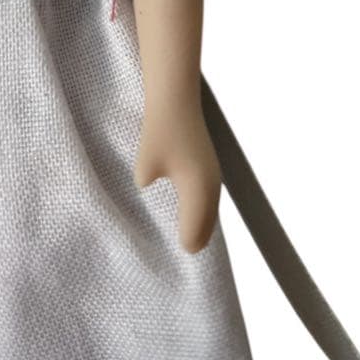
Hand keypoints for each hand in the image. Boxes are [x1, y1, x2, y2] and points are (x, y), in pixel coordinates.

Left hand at [134, 103, 221, 253]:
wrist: (176, 98)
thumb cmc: (161, 130)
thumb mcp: (146, 165)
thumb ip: (147, 185)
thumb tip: (148, 189)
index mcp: (200, 193)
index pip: (195, 238)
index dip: (182, 248)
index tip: (167, 262)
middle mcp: (212, 187)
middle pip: (206, 230)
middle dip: (191, 240)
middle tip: (173, 256)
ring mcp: (213, 175)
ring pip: (209, 214)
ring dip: (195, 226)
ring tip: (180, 240)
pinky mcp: (208, 165)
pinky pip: (207, 200)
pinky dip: (198, 211)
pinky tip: (184, 211)